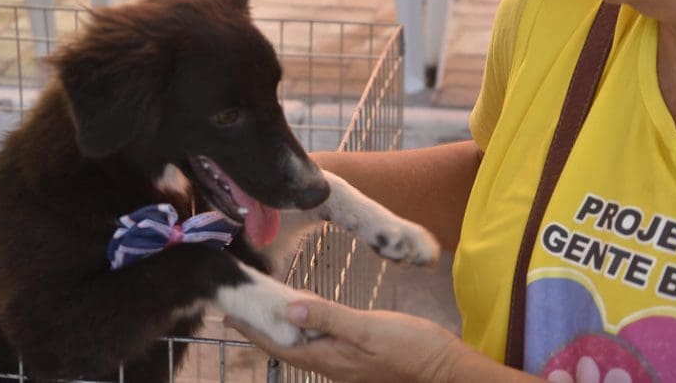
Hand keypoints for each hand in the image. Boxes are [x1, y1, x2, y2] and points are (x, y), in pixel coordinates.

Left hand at [226, 297, 465, 382]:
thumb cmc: (409, 347)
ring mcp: (343, 362)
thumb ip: (328, 317)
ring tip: (267, 306)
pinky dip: (306, 324)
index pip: (280, 344)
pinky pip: (320, 340)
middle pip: (286, 346)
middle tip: (243, 307)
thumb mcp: (367, 328)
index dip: (254, 330)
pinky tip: (307, 313)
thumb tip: (288, 307)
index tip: (231, 314)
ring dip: (282, 326)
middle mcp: (330, 364)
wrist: (443, 369)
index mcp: (328, 358)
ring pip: (302, 343)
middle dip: (262, 328)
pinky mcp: (356, 356)